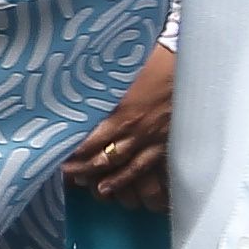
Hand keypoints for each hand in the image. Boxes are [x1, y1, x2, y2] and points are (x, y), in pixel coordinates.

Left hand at [62, 46, 175, 207]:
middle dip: (84, 169)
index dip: (73, 152)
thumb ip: (101, 88)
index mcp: (120, 113)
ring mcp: (153, 140)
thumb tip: (75, 90)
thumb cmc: (154, 59)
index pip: (90, 141)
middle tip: (67, 175)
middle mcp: (135, 131)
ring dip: (108, 179)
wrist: (191, 60)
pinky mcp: (168, 143)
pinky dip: (134, 178)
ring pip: (126, 168)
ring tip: (94, 188)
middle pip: (104, 158)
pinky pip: (149, 167)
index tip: (58, 156)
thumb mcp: (121, 71)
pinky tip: (127, 186)